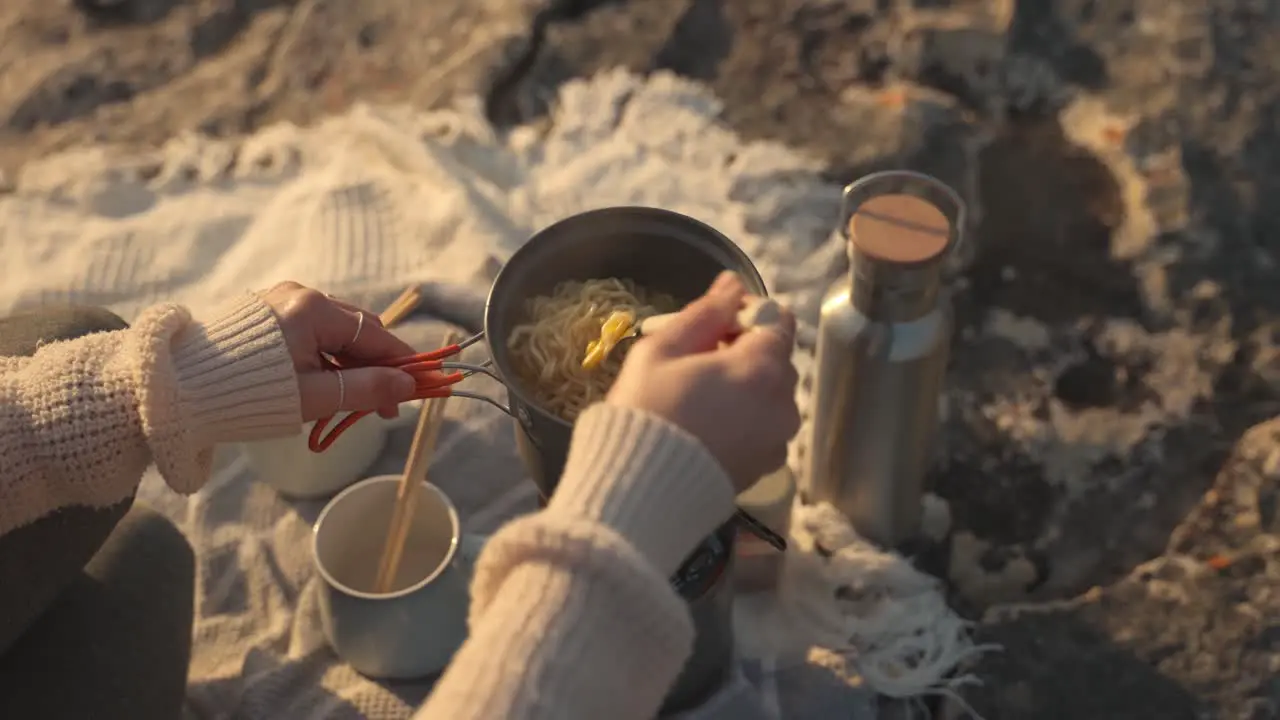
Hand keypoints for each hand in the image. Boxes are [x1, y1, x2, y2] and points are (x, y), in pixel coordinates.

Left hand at [260, 282, 417, 421]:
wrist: (186, 388)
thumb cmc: (251, 393)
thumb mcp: (315, 396)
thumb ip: (365, 388)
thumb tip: (409, 385)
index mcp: (314, 309)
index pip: (375, 335)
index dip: (402, 362)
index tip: (425, 383)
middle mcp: (302, 295)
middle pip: (357, 329)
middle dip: (376, 366)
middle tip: (385, 406)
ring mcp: (282, 301)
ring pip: (334, 331)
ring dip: (350, 363)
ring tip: (355, 398)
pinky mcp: (266, 314)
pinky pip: (311, 331)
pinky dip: (326, 355)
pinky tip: (327, 381)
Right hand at [605, 271, 800, 492]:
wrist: (640, 491)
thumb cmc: (646, 412)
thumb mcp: (663, 350)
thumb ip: (705, 312)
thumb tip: (733, 283)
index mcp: (762, 367)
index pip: (779, 319)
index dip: (747, 314)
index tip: (712, 325)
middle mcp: (783, 402)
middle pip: (776, 358)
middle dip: (744, 351)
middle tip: (696, 361)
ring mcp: (778, 439)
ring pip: (771, 394)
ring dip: (746, 386)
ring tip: (699, 397)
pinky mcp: (766, 467)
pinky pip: (764, 427)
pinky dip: (745, 418)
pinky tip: (707, 426)